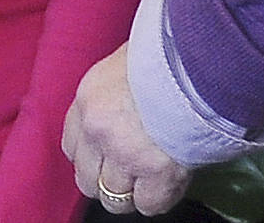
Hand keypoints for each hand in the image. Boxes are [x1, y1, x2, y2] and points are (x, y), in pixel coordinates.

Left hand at [62, 48, 191, 216]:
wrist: (193, 62)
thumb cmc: (163, 57)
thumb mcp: (121, 68)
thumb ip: (111, 97)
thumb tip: (119, 113)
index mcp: (88, 100)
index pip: (71, 147)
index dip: (90, 156)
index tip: (103, 157)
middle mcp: (98, 130)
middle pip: (87, 180)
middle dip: (105, 181)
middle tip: (126, 173)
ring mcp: (125, 154)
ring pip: (114, 198)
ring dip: (131, 193)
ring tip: (147, 180)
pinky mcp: (156, 172)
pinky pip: (148, 205)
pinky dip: (157, 199)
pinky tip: (166, 183)